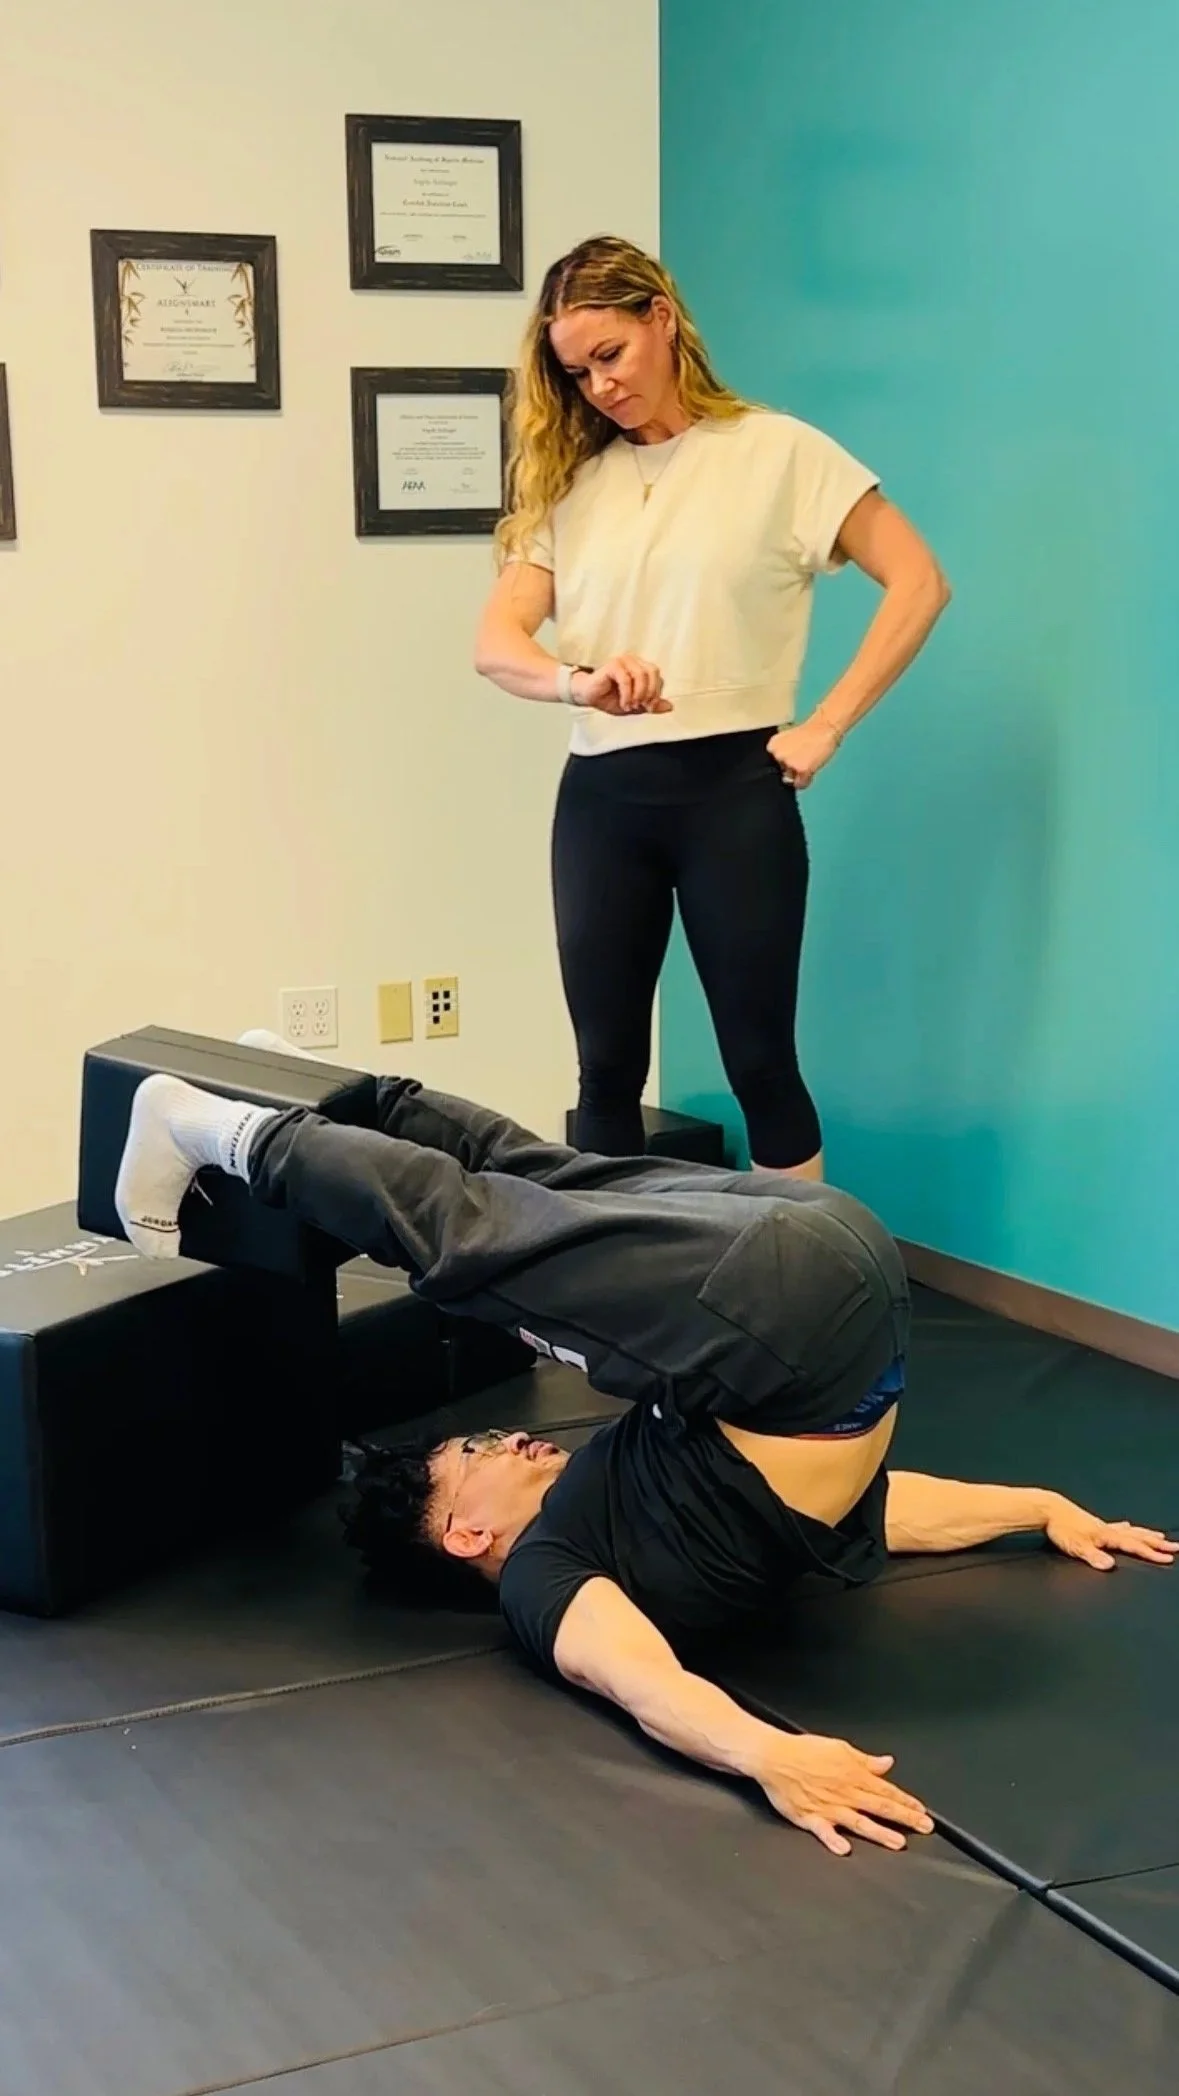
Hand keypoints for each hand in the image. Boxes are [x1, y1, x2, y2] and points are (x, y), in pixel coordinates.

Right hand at [574, 656, 672, 716]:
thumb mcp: (635, 705)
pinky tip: (624, 703)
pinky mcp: (613, 665)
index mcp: (641, 667)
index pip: (658, 676)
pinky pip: (626, 679)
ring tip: (631, 706)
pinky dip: (627, 694)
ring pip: (641, 674)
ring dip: (638, 694)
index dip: (656, 693)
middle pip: (653, 672)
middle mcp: (634, 661)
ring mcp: (623, 660)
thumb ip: (651, 705)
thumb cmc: (609, 699)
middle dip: (650, 692)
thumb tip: (670, 707)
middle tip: (642, 706)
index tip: (648, 708)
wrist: (588, 696)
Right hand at [757, 1732, 934, 1856]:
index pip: (886, 1790)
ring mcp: (828, 1807)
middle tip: (924, 1828)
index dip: (906, 1801)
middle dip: (905, 1818)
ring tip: (898, 1842)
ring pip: (859, 1822)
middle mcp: (845, 1793)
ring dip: (879, 1832)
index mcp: (853, 1775)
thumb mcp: (840, 1748)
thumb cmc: (805, 1751)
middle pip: (880, 1807)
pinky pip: (823, 1831)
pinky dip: (834, 1840)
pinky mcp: (810, 1818)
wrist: (775, 1756)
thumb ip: (865, 1760)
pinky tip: (845, 1849)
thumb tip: (887, 1763)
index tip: (922, 1811)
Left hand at [766, 716, 840, 789]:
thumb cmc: (811, 733)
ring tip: (809, 760)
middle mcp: (778, 754)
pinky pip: (801, 784)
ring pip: (791, 780)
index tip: (794, 756)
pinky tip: (812, 769)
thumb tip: (784, 777)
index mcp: (772, 746)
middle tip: (804, 757)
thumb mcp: (787, 741)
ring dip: (799, 775)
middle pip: (782, 773)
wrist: (825, 727)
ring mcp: (789, 762)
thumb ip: (783, 754)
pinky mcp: (801, 769)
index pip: (773, 765)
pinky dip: (807, 780)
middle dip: (792, 769)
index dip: (785, 763)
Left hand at [1044, 1496, 1178, 1571]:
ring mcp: (1101, 1525)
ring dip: (1146, 1535)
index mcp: (1106, 1535)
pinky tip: (1128, 1525)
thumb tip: (1110, 1566)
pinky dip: (1126, 1528)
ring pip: (1130, 1530)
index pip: (1133, 1546)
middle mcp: (1107, 1529)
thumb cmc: (1060, 1528)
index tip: (1169, 1558)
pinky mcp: (1093, 1524)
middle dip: (1157, 1544)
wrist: (1047, 1508)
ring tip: (1159, 1537)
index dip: (1151, 1554)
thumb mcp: (1076, 1546)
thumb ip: (1093, 1556)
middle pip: (1137, 1536)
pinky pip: (1116, 1526)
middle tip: (1175, 1546)